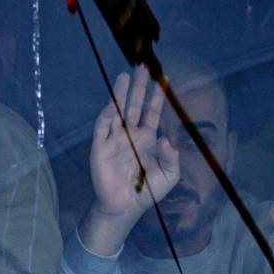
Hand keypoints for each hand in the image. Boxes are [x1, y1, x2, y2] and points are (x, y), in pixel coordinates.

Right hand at [79, 66, 179, 254]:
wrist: (125, 207)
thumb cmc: (148, 191)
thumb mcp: (169, 175)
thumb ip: (172, 157)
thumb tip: (166, 139)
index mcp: (148, 138)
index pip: (153, 112)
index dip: (158, 96)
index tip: (164, 78)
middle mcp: (131, 134)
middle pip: (134, 105)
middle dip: (138, 86)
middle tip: (143, 66)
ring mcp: (114, 139)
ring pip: (117, 111)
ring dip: (120, 94)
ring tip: (124, 76)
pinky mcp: (100, 148)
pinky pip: (102, 129)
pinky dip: (106, 116)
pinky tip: (112, 105)